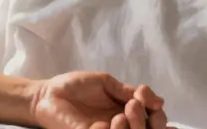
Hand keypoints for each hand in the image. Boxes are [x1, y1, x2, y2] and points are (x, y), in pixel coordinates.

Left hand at [30, 72, 168, 128]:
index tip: (143, 92)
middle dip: (155, 120)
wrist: (48, 93)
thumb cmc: (75, 86)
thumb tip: (158, 100)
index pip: (153, 118)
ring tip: (125, 109)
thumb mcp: (106, 82)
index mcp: (126, 112)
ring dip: (137, 125)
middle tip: (135, 103)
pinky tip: (110, 120)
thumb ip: (127, 91)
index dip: (156, 109)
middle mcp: (121, 126)